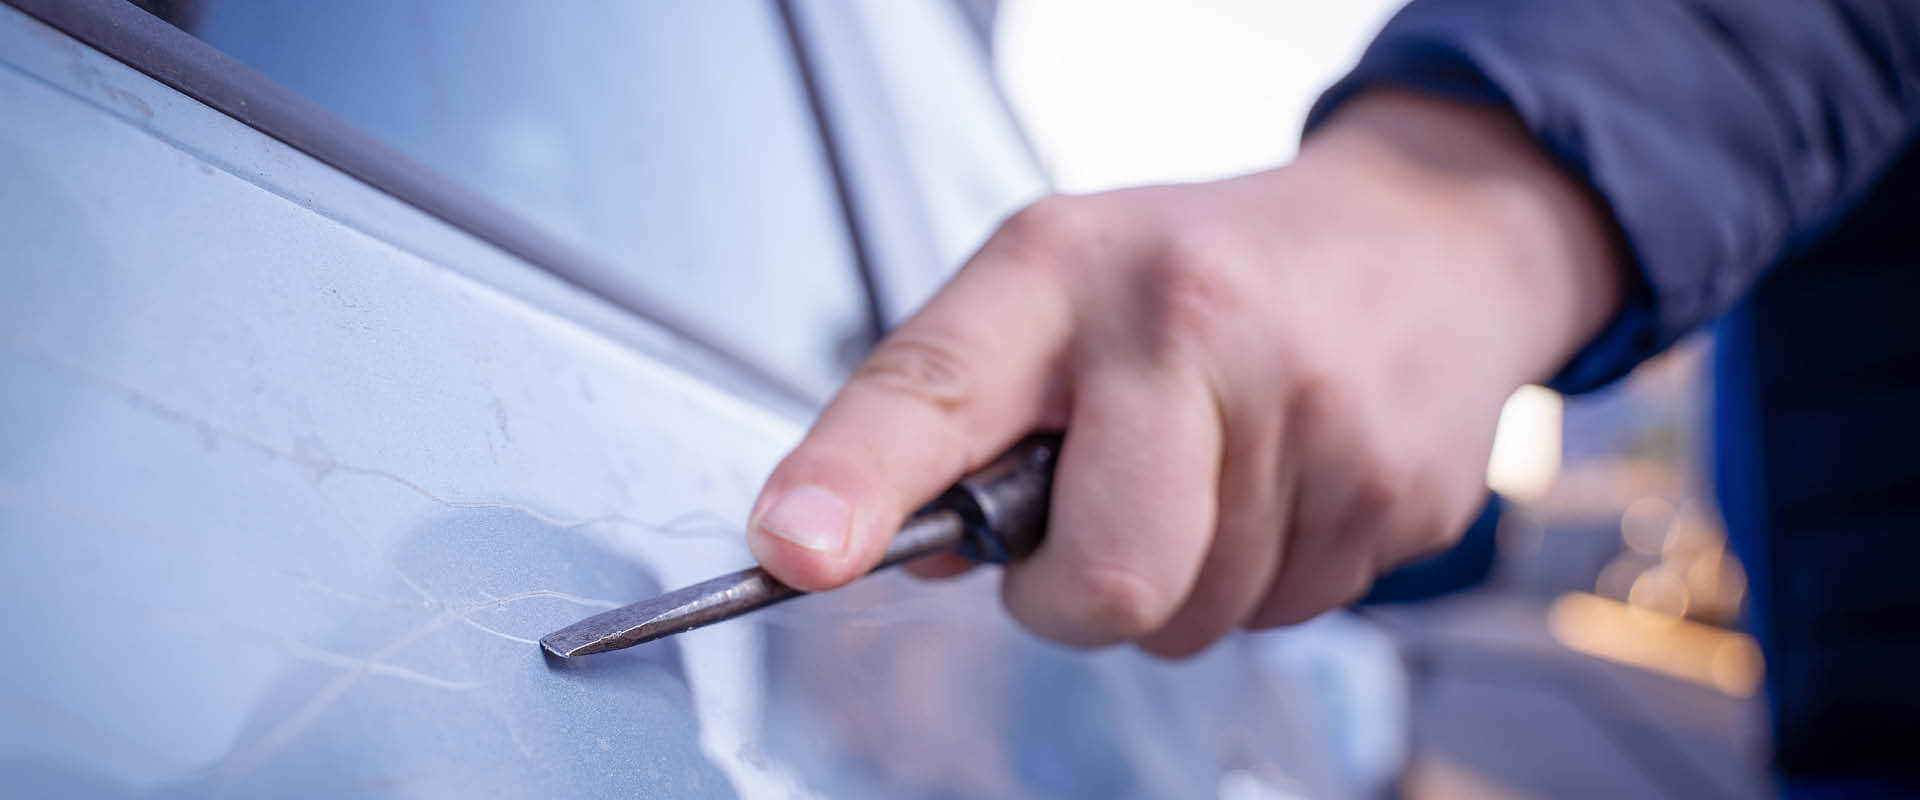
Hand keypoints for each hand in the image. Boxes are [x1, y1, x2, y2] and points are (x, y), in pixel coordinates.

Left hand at [746, 90, 1624, 655]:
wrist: (1426, 236)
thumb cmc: (1211, 270)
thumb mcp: (1062, 283)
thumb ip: (961, 411)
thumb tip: (895, 548)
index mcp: (1066, 270)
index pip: (933, 387)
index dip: (854, 480)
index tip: (799, 547)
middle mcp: (1187, 326)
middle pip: (1103, 580)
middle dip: (1077, 595)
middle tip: (1100, 512)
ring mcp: (1309, 410)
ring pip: (1193, 620)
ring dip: (1180, 583)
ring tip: (1214, 468)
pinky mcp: (1395, 489)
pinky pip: (1285, 617)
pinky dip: (1264, 577)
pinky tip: (1284, 481)